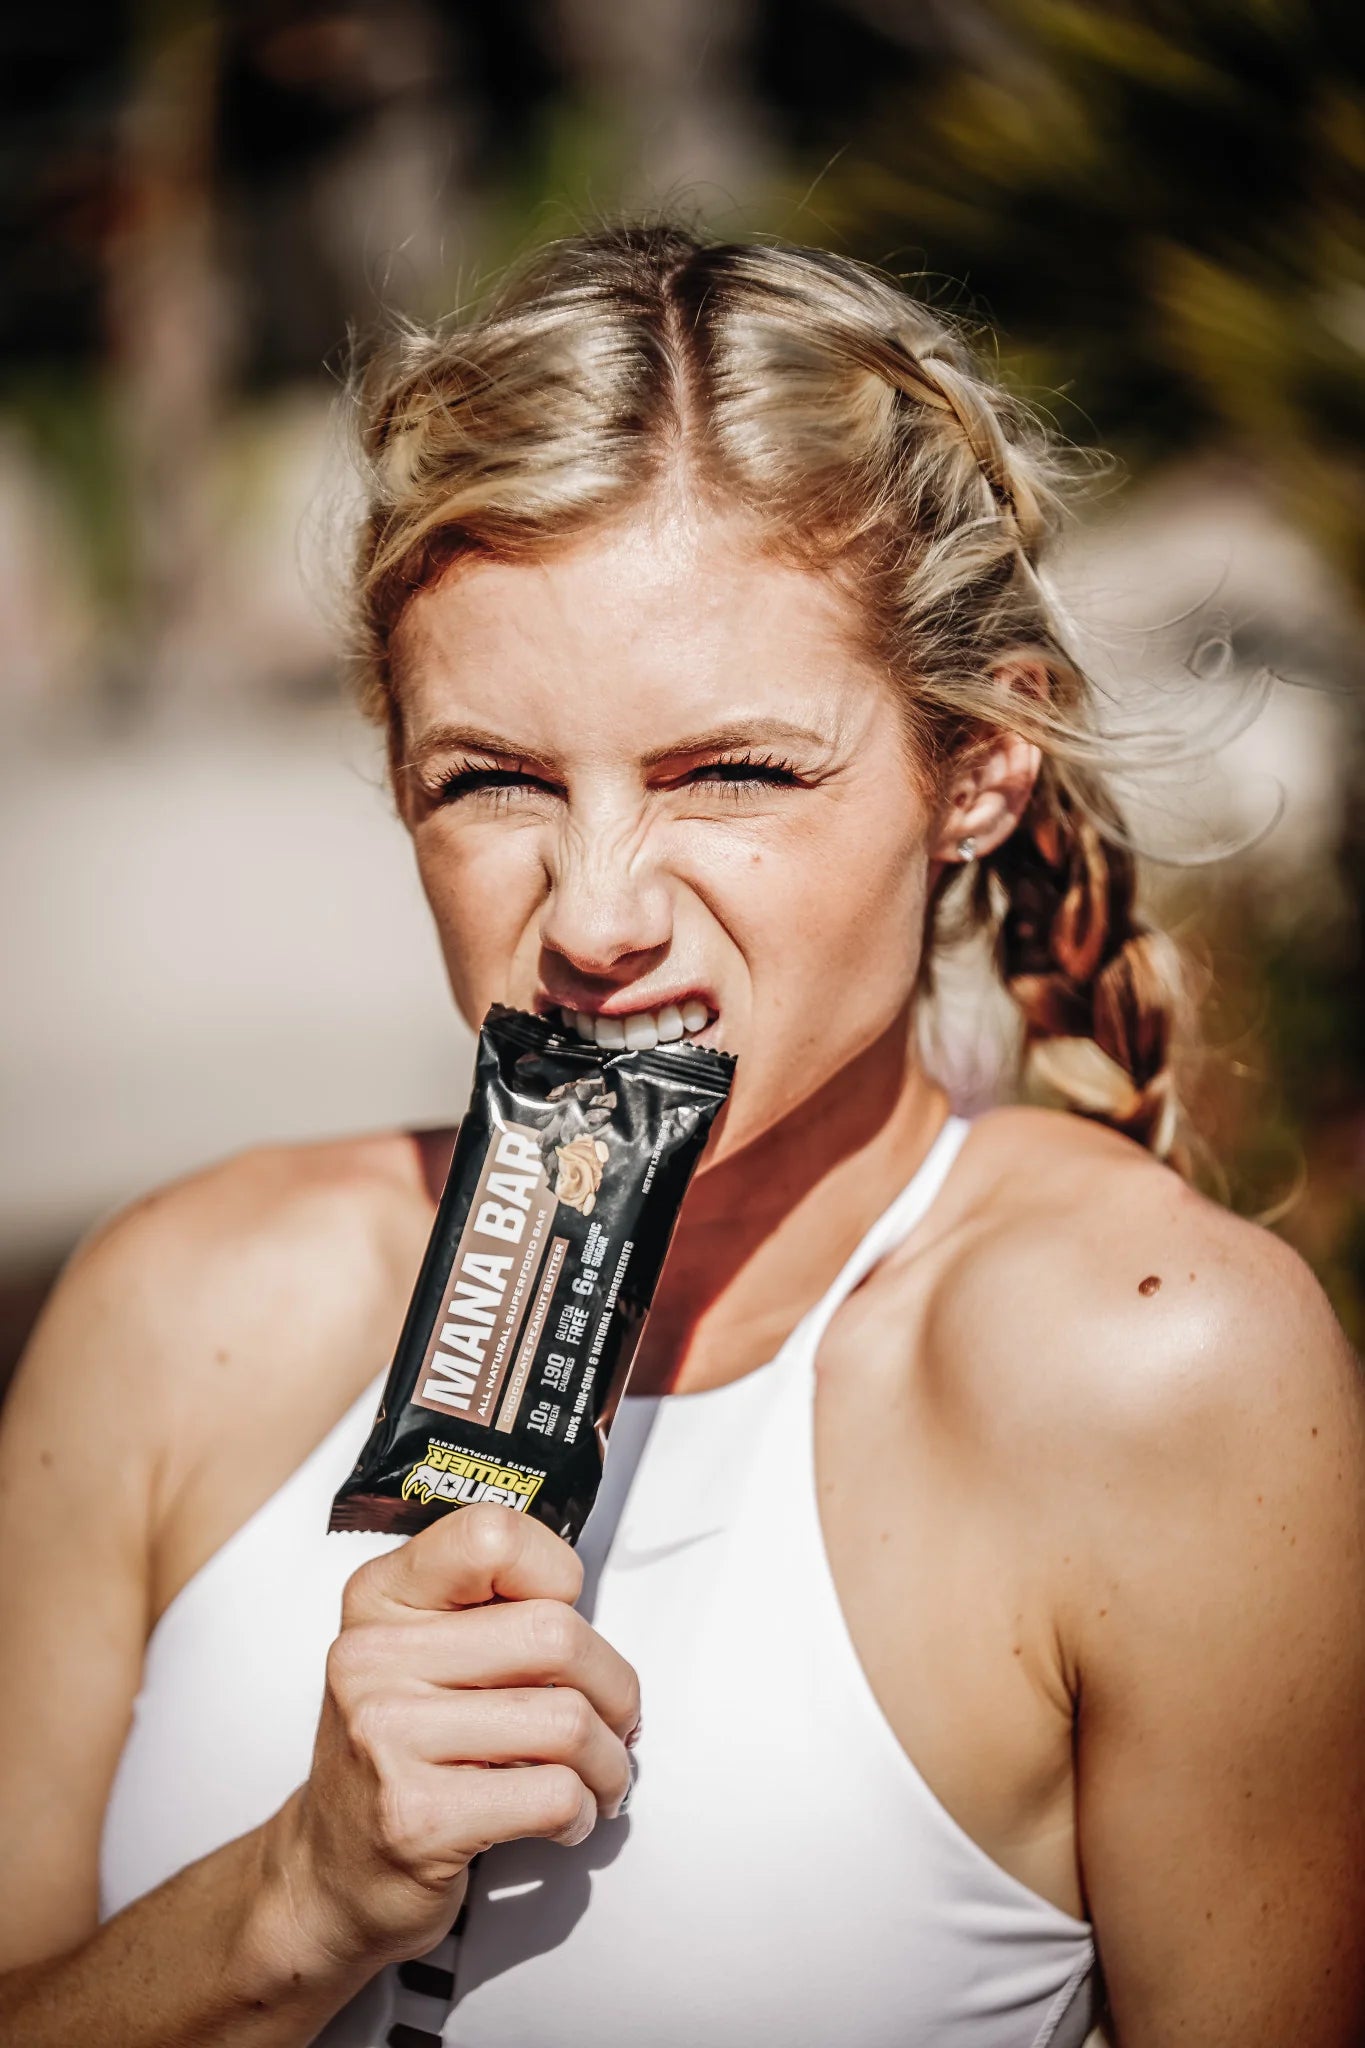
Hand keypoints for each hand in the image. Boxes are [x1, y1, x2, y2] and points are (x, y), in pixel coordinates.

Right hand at [280, 1504, 638, 1964]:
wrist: (331, 1870)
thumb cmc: (399, 1752)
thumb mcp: (420, 1652)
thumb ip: (489, 1608)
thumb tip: (591, 1607)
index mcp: (381, 1597)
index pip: (492, 1537)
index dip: (555, 1571)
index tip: (567, 1613)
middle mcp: (373, 1658)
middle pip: (556, 1634)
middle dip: (614, 1686)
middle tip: (615, 1718)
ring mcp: (388, 1737)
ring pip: (566, 1721)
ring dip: (608, 1760)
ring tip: (596, 1775)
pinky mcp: (416, 1818)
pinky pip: (553, 1795)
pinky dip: (581, 1812)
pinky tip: (563, 1817)